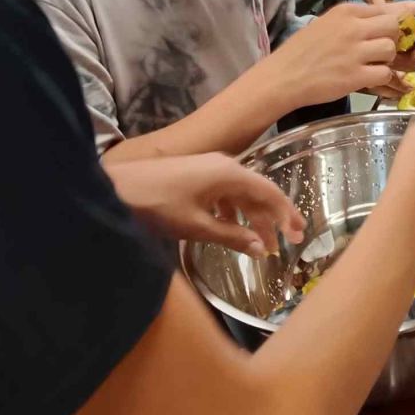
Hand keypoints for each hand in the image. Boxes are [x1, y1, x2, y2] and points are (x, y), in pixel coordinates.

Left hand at [105, 153, 304, 257]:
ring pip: (240, 195)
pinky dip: (233, 213)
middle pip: (257, 192)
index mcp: (229, 173)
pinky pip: (224, 194)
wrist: (115, 188)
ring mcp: (208, 169)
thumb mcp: (197, 226)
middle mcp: (223, 166)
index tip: (299, 234)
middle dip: (273, 218)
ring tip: (261, 244)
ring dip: (252, 218)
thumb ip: (232, 236)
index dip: (287, 214)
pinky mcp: (195, 176)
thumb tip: (261, 248)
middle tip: (288, 242)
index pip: (269, 192)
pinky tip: (232, 230)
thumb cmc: (156, 205)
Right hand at [264, 1, 414, 108]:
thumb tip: (379, 22)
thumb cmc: (302, 51)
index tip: (386, 34)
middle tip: (381, 51)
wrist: (283, 77)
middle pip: (393, 26)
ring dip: (387, 59)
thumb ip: (352, 22)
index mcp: (346, 12)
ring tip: (372, 65)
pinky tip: (368, 79)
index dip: (389, 24)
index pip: (384, 9)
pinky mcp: (355, 76)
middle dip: (392, 39)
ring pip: (391, 49)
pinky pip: (385, 73)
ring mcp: (355, 52)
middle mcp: (353, 28)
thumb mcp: (326, 24)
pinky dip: (381, 78)